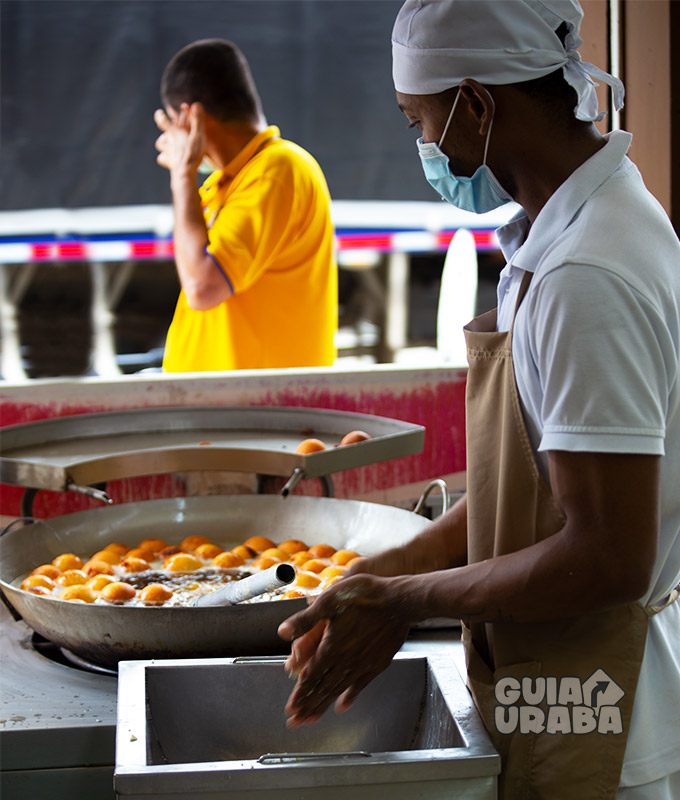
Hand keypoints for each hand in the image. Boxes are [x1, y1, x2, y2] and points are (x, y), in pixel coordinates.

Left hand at [153, 102, 205, 174]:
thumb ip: (197, 120)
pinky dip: (165, 158)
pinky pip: (163, 159)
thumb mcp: (198, 135)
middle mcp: (168, 141)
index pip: (163, 121)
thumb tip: (197, 104)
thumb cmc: (192, 153)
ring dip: (163, 143)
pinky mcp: (169, 163)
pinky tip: (169, 159)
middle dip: (167, 131)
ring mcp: (167, 152)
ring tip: (169, 143)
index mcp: (174, 132)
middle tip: (173, 129)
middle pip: (163, 133)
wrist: (185, 172)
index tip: (159, 113)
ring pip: (160, 144)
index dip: (160, 116)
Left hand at [278, 574, 411, 728]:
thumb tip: (282, 631)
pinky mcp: (378, 663)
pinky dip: (349, 697)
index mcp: (331, 647)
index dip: (299, 694)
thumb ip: (305, 619)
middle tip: (296, 722)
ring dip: (323, 705)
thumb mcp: (329, 600)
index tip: (290, 709)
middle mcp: (346, 661)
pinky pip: (360, 686)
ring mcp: (363, 665)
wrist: (400, 601)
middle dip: (307, 706)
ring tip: (312, 719)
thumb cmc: (366, 596)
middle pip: (322, 688)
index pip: (310, 677)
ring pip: (339, 690)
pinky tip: (342, 706)